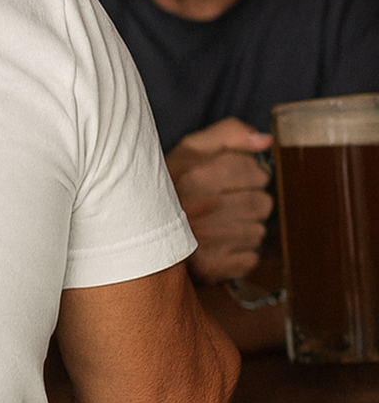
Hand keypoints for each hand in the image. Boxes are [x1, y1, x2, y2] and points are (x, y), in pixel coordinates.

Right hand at [165, 118, 273, 285]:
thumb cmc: (169, 186)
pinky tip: (218, 245)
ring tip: (218, 224)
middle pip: (262, 204)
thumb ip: (229, 133)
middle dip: (250, 202)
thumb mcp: (191, 149)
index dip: (251, 174)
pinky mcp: (209, 269)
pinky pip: (250, 259)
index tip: (232, 178)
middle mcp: (198, 210)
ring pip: (257, 232)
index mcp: (194, 176)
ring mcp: (203, 243)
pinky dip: (239, 254)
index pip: (257, 173)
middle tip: (225, 203)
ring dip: (244, 228)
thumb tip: (265, 141)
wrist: (136, 230)